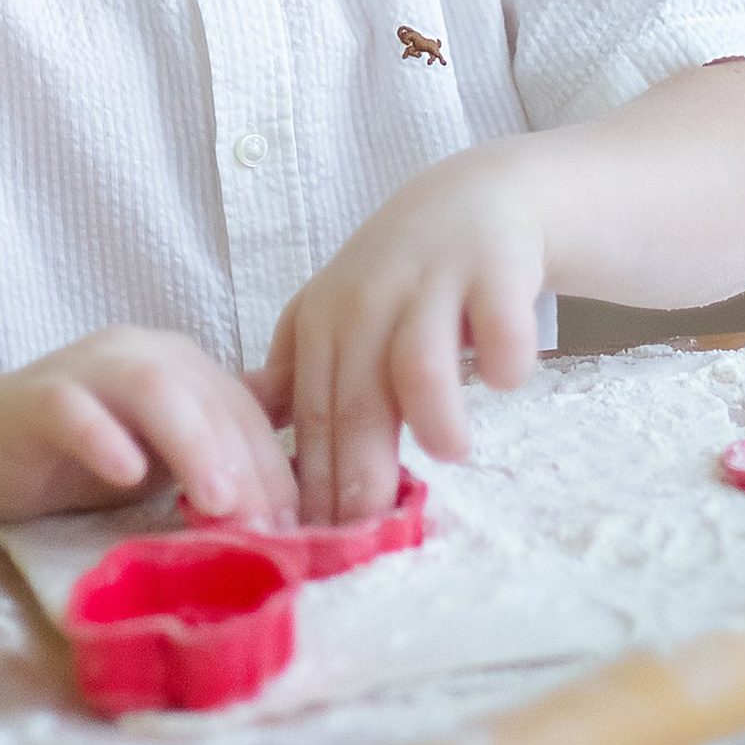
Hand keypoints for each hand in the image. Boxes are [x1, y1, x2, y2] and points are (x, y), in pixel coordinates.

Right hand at [0, 325, 299, 527]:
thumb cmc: (84, 453)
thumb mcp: (166, 457)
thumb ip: (224, 455)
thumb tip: (312, 484)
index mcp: (184, 367)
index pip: (247, 414)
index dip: (279, 471)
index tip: (304, 535)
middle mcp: (143, 354)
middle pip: (210, 400)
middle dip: (249, 467)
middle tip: (272, 532)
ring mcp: (88, 369)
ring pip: (153, 389)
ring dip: (193, 445)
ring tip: (220, 505)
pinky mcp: (37, 397)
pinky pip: (72, 408)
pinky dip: (103, 436)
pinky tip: (128, 473)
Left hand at [252, 149, 545, 521]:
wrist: (480, 198)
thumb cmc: (404, 278)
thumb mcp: (339, 318)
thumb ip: (299, 381)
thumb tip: (238, 450)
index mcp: (322, 320)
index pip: (310, 415)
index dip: (311, 485)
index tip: (318, 545)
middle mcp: (368, 298)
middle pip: (355, 399)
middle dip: (360, 476)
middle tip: (373, 535)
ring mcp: (432, 280)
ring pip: (415, 359)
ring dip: (431, 413)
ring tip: (449, 452)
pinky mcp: (496, 265)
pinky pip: (499, 322)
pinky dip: (503, 355)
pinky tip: (505, 380)